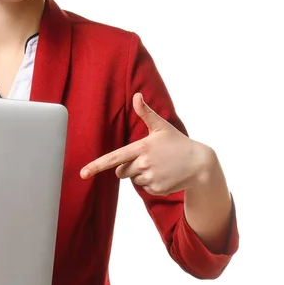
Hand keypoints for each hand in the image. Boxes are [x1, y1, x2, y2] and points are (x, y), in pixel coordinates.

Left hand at [80, 92, 210, 196]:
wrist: (200, 164)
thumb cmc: (178, 143)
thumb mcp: (161, 126)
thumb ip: (145, 112)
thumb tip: (136, 95)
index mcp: (141, 147)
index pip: (114, 158)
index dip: (96, 166)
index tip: (83, 173)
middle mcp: (144, 164)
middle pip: (121, 171)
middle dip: (129, 166)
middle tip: (148, 159)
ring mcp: (151, 178)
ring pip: (133, 180)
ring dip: (141, 175)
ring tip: (159, 166)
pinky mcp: (157, 190)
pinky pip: (144, 188)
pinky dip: (152, 183)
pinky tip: (164, 175)